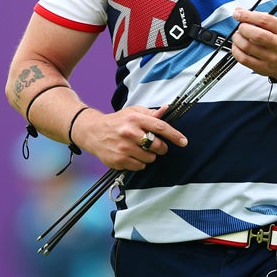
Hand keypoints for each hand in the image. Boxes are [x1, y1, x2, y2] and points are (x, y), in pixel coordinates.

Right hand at [72, 105, 187, 170]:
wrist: (92, 132)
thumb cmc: (116, 121)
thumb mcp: (132, 112)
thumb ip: (150, 113)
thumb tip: (166, 109)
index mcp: (135, 118)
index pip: (160, 127)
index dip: (174, 135)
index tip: (183, 141)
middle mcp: (129, 132)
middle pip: (157, 146)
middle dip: (161, 148)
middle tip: (155, 145)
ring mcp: (123, 147)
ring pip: (150, 158)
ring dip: (149, 156)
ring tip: (139, 149)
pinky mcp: (119, 159)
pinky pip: (139, 166)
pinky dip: (139, 163)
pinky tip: (130, 155)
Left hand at [230, 6, 276, 81]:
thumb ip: (259, 18)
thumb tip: (239, 10)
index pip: (265, 20)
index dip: (248, 15)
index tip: (238, 14)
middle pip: (256, 35)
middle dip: (243, 28)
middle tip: (240, 28)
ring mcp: (271, 58)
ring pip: (247, 46)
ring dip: (237, 39)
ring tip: (238, 36)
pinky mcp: (262, 67)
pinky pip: (243, 59)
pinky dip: (236, 51)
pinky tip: (237, 47)